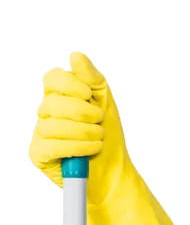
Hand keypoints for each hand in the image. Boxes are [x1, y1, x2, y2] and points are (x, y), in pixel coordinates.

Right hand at [30, 51, 130, 204]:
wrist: (113, 169)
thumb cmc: (108, 135)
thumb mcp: (104, 101)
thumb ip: (91, 77)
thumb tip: (75, 55)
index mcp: (60, 97)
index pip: (52, 78)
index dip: (70, 85)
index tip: (89, 95)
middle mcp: (47, 113)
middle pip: (54, 101)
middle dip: (84, 112)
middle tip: (99, 121)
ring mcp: (41, 133)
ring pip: (53, 125)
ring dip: (84, 132)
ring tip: (98, 138)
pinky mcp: (39, 154)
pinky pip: (52, 145)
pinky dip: (78, 147)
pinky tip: (91, 148)